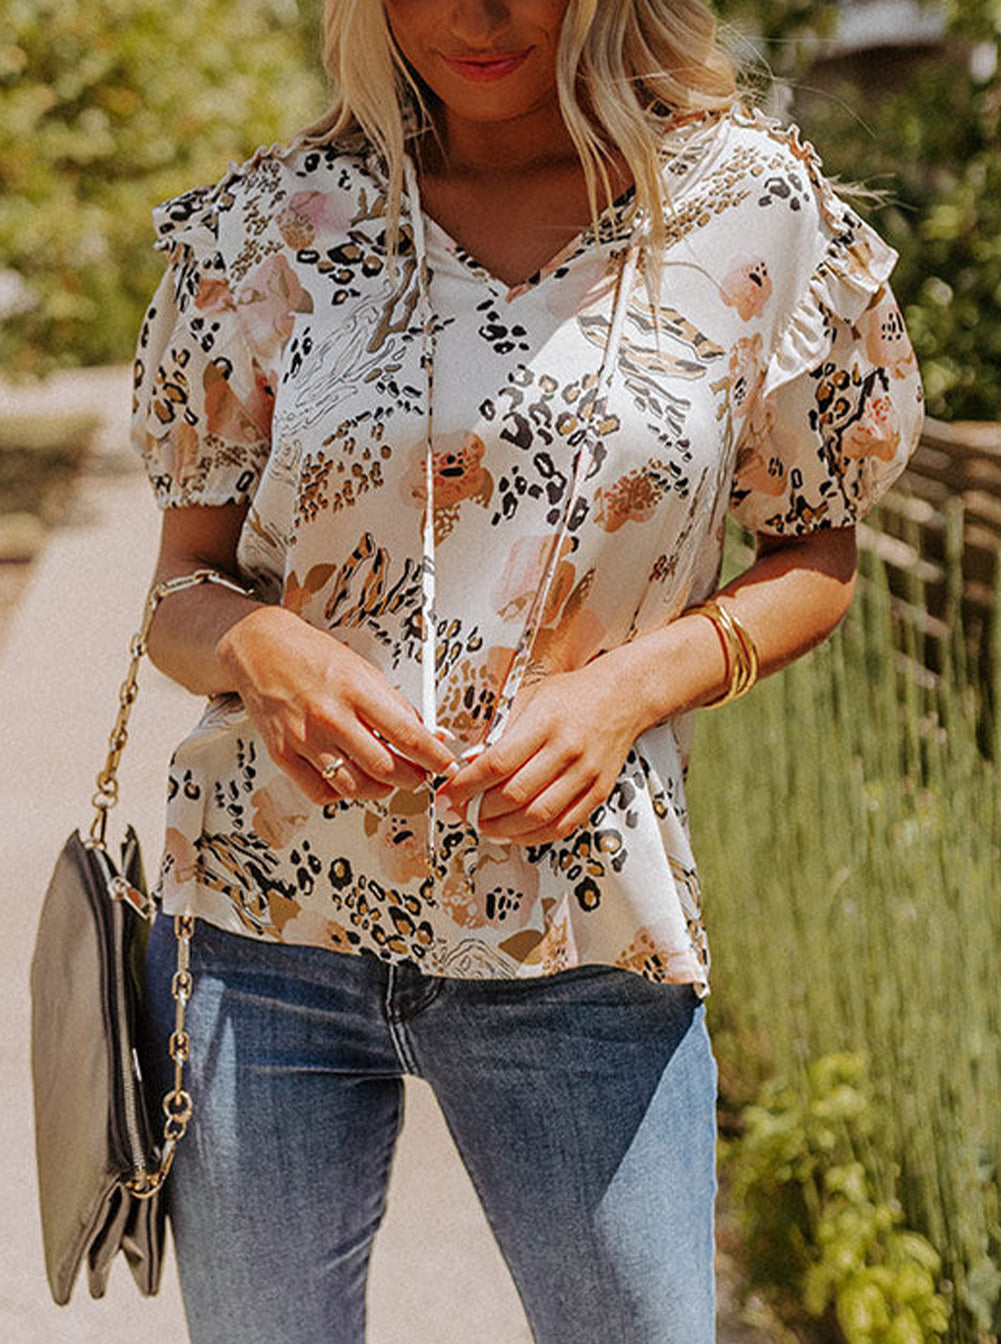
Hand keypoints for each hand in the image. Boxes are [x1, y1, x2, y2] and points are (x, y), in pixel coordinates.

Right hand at [218, 606, 456, 803]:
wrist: (261, 649)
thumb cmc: (313, 656)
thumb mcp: (364, 670)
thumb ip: (395, 705)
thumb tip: (427, 733)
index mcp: (355, 690)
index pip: (407, 735)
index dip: (434, 757)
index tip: (446, 765)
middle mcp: (329, 716)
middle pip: (384, 768)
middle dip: (412, 778)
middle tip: (420, 775)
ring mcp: (304, 738)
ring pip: (354, 786)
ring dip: (380, 789)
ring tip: (388, 779)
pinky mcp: (283, 754)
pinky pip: (320, 792)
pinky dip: (342, 794)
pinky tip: (350, 780)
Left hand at [438, 655, 642, 845]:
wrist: (620, 698)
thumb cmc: (572, 696)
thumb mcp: (527, 698)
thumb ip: (498, 732)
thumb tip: (467, 764)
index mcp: (544, 723)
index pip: (497, 764)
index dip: (466, 785)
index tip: (448, 793)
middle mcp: (567, 750)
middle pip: (514, 795)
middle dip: (478, 810)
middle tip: (460, 811)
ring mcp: (585, 775)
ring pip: (537, 817)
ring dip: (501, 828)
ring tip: (482, 824)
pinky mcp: (598, 793)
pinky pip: (562, 826)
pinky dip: (532, 836)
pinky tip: (513, 832)